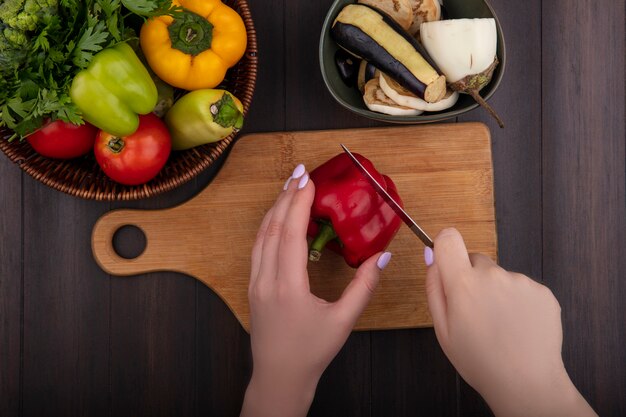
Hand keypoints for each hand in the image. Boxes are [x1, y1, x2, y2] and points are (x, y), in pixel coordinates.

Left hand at [240, 164, 391, 416]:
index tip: (308, 180)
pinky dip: (268, 226)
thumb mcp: (343, 321)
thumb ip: (364, 286)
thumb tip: (383, 257)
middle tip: (300, 173)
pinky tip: (278, 218)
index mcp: (288, 287)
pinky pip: (258, 248)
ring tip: (289, 187)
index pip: (290, 234)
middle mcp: (266, 280)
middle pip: (272, 228)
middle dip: (286, 196)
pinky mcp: (254, 287)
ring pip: (261, 236)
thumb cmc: (311, 352)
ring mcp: (256, 283)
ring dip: (275, 209)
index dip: (298, 203)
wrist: (279, 377)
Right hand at [425, 228, 596, 416]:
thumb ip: (435, 288)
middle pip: (476, 261)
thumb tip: (432, 257)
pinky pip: (523, 288)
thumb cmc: (478, 360)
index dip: (446, 247)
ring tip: (501, 326)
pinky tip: (519, 327)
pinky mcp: (543, 291)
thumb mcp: (442, 329)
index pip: (449, 239)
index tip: (449, 263)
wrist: (526, 383)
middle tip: (476, 312)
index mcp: (463, 283)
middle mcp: (493, 274)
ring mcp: (521, 281)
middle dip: (472, 279)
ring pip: (501, 277)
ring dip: (498, 293)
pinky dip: (519, 302)